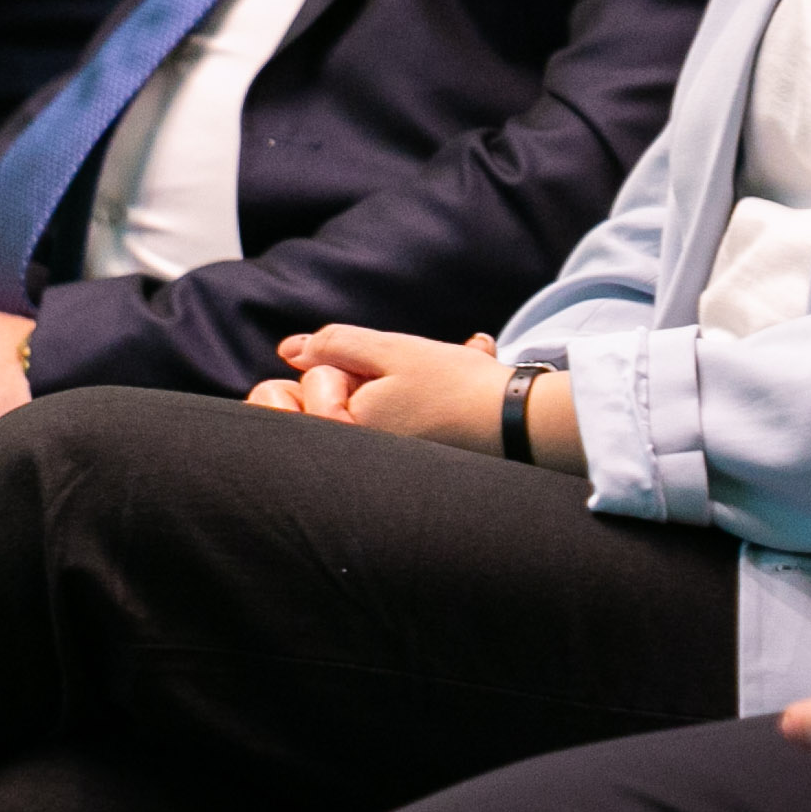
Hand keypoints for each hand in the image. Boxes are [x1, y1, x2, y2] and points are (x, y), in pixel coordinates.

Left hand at [266, 327, 577, 467]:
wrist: (521, 424)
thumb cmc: (456, 387)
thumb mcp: (391, 350)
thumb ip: (335, 345)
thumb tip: (289, 350)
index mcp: (344, 433)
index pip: (311, 386)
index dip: (344, 363)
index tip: (383, 370)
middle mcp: (359, 460)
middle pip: (343, 398)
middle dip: (377, 374)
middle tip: (416, 380)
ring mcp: (385, 466)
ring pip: (376, 405)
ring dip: (408, 380)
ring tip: (451, 375)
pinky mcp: (414, 466)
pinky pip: (403, 422)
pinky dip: (426, 399)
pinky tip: (465, 378)